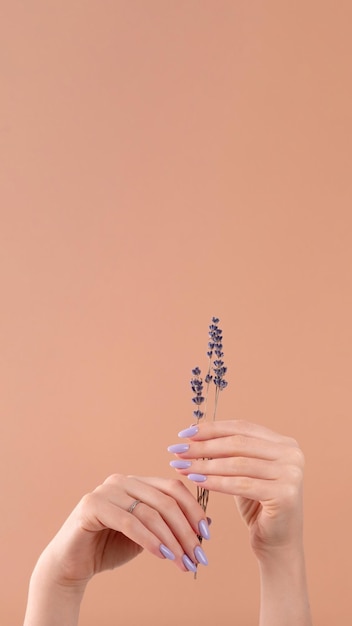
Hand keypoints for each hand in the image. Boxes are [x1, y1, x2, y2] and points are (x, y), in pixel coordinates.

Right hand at [36, 474, 210, 589]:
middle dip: (185, 530)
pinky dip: (149, 539)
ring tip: (182, 561)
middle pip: (165, 500)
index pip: (173, 487)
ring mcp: (106, 490)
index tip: (206, 536)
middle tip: (197, 555)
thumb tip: (207, 523)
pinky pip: (129, 521)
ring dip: (171, 539)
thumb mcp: (148, 537)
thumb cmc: (109, 548)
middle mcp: (122, 480)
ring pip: (150, 511)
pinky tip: (162, 555)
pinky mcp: (92, 505)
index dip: (193, 510)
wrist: (72, 565)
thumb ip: (170, 526)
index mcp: (136, 483)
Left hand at [168, 420, 304, 559]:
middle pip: (238, 443)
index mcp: (285, 443)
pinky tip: (196, 480)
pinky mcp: (285, 494)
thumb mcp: (243, 473)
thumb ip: (228, 452)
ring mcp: (291, 474)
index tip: (184, 433)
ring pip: (237, 464)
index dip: (211, 429)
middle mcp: (292, 454)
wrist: (278, 546)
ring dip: (204, 464)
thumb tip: (193, 433)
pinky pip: (240, 485)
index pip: (242, 427)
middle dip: (203, 446)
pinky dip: (215, 481)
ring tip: (181, 466)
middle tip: (177, 450)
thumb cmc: (258, 507)